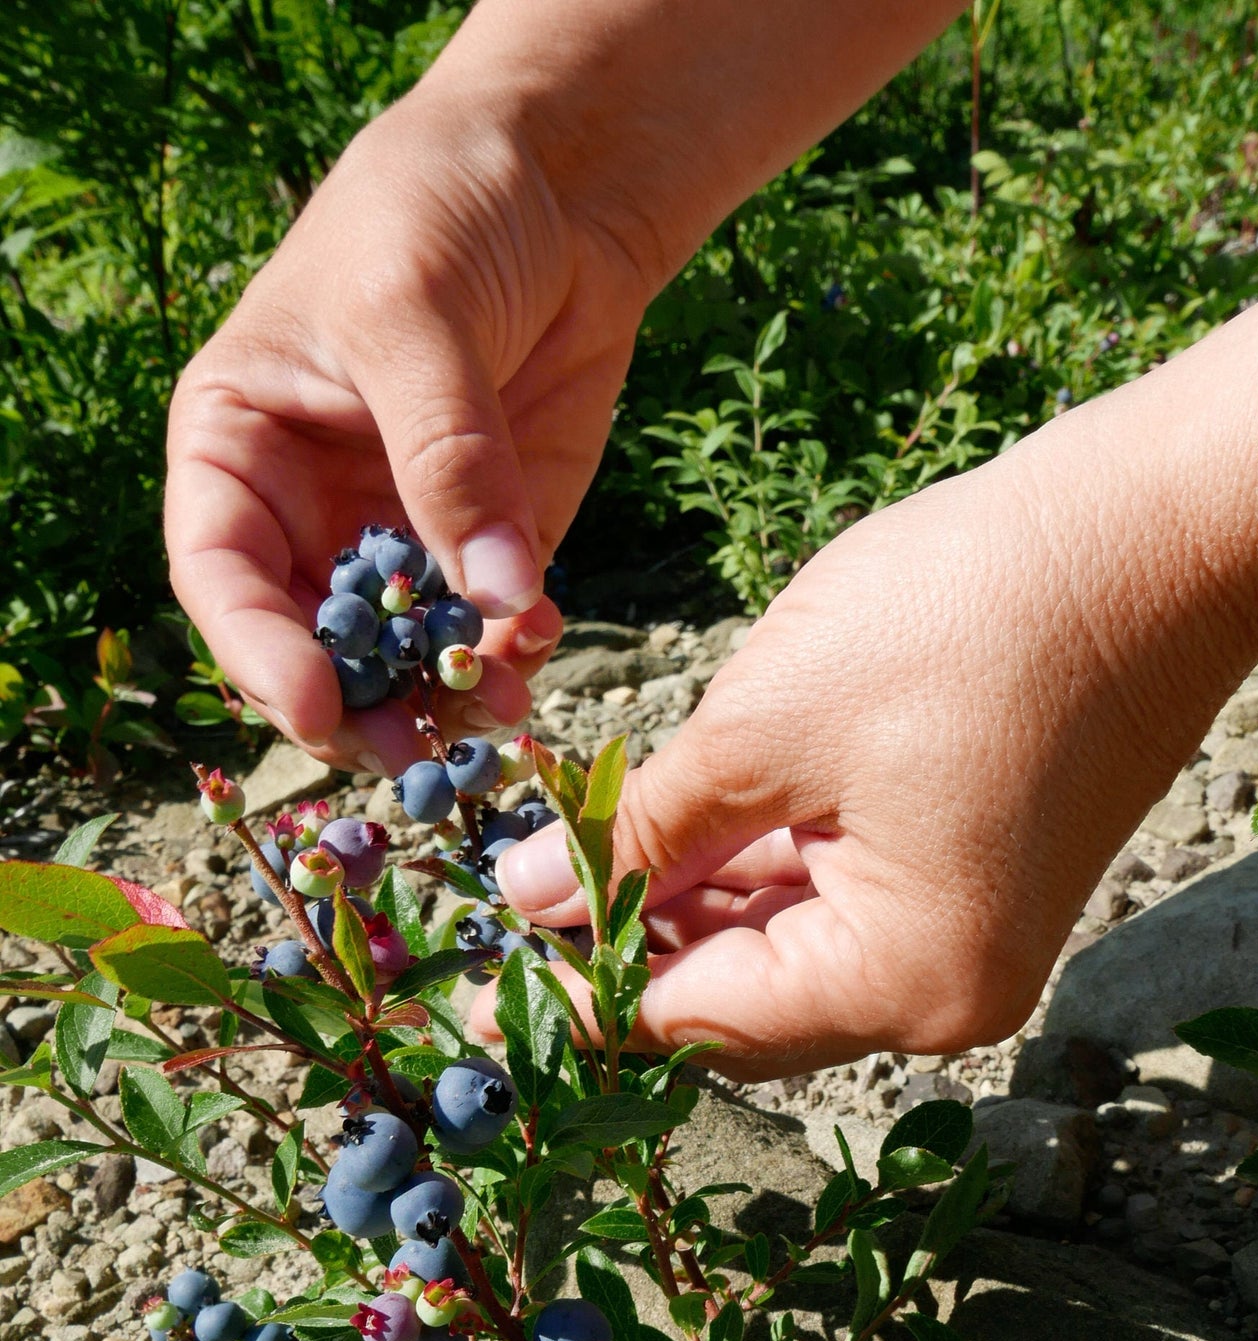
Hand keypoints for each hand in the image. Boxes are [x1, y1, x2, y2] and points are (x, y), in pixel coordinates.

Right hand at [164, 84, 653, 773]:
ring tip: (496, 725)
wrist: (553, 182)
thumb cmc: (435, 211)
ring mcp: (401, 534)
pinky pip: (489, 626)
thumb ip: (446, 457)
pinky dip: (510, 655)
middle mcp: (308, 510)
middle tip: (416, 759)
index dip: (260, 651)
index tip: (317, 708)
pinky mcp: (490, 542)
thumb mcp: (414, 313)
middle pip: (313, 641)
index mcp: (238, 446)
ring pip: (403, 653)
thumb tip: (491, 599)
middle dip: (361, 705)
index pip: (223, 573)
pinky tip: (537, 652)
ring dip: (442, 700)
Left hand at [467, 437, 1213, 1073]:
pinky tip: (663, 832)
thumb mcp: (765, 729)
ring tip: (566, 861)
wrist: (1153, 531)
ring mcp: (969, 943)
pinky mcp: (976, 883)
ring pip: (781, 952)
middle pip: (739, 1003)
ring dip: (678, 908)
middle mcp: (942, 994)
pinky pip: (833, 904)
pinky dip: (749, 873)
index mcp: (902, 981)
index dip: (579, 1000)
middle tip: (502, 918)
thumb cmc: (966, 617)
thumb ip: (641, 833)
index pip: (697, 1021)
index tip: (474, 994)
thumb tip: (528, 901)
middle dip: (622, 953)